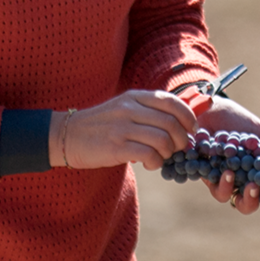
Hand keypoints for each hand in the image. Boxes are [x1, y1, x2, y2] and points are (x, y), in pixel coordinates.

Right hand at [51, 91, 195, 170]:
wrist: (68, 135)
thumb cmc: (103, 124)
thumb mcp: (126, 107)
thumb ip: (150, 111)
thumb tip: (183, 119)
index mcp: (135, 96)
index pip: (172, 101)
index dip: (188, 117)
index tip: (191, 130)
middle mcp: (130, 108)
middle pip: (171, 123)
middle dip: (182, 139)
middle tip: (179, 148)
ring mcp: (122, 127)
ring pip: (162, 139)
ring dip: (169, 152)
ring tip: (162, 156)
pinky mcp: (115, 147)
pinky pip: (148, 154)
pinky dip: (156, 161)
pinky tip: (150, 163)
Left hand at [197, 96, 259, 220]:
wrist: (209, 106)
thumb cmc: (235, 120)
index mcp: (255, 174)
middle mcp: (237, 181)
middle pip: (246, 205)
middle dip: (252, 202)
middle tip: (256, 190)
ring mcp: (219, 177)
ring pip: (226, 197)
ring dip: (231, 190)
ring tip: (236, 177)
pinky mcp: (202, 172)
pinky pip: (210, 183)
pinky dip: (219, 179)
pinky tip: (225, 169)